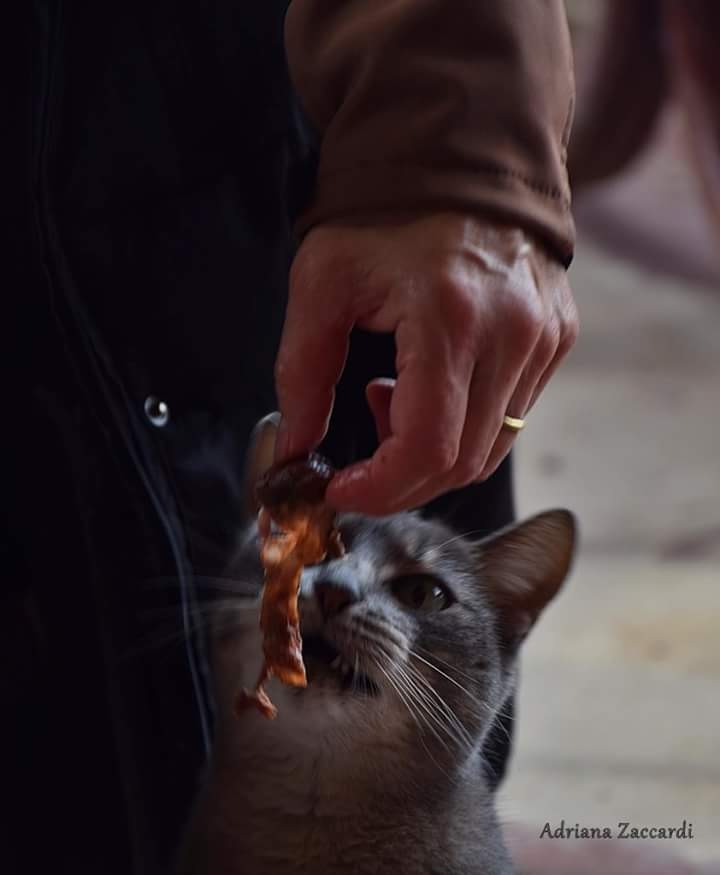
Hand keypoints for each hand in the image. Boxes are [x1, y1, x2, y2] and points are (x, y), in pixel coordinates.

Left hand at [274, 213, 577, 514]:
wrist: (459, 160)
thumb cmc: (383, 216)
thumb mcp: (322, 284)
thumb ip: (302, 374)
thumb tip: (296, 452)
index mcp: (451, 317)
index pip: (428, 447)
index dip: (381, 487)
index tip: (340, 489)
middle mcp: (512, 334)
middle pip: (462, 463)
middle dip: (400, 484)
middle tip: (358, 469)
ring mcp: (544, 339)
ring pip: (490, 449)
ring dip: (430, 453)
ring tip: (389, 402)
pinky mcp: (557, 339)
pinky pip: (511, 417)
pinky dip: (463, 425)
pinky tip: (428, 385)